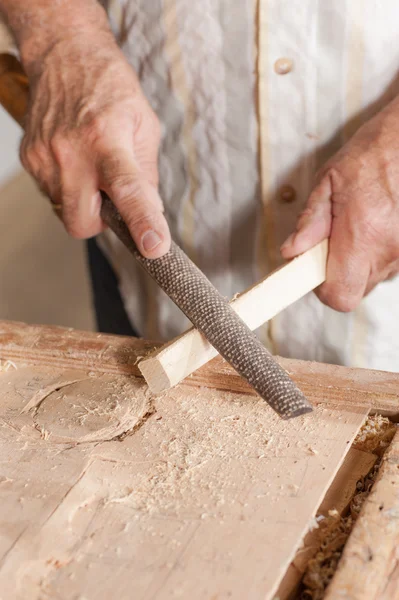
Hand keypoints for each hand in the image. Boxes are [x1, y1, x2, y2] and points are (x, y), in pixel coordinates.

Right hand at [19, 30, 170, 257]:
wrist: (65, 56)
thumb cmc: (110, 89)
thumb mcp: (145, 127)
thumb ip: (148, 176)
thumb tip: (150, 215)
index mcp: (108, 139)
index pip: (127, 190)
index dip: (142, 222)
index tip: (154, 247)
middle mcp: (71, 151)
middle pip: (81, 222)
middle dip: (99, 223)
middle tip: (110, 198)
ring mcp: (44, 156)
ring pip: (65, 211)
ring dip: (83, 202)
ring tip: (91, 167)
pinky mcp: (29, 159)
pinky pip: (52, 195)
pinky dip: (69, 188)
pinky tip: (75, 160)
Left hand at [281, 98, 398, 310]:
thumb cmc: (371, 155)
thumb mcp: (329, 181)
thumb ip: (310, 221)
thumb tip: (292, 250)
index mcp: (363, 234)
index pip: (340, 294)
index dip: (323, 289)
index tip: (314, 268)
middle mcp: (388, 249)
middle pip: (355, 291)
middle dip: (339, 273)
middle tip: (334, 243)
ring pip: (373, 279)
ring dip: (359, 263)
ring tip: (357, 228)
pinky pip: (388, 266)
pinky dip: (376, 254)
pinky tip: (374, 227)